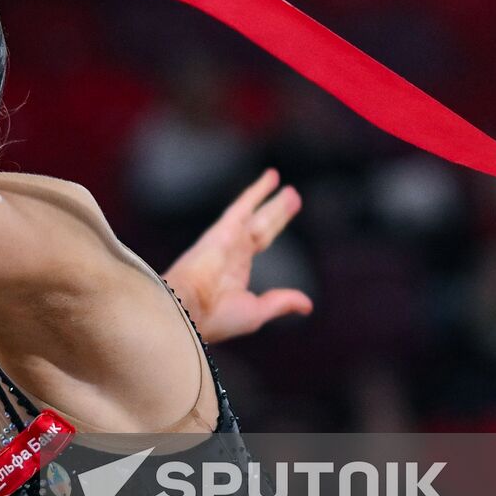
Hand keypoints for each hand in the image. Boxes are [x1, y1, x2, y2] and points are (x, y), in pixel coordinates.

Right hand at [162, 168, 312, 343]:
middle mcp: (232, 252)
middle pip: (262, 226)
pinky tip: (271, 177)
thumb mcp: (257, 312)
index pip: (261, 243)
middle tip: (293, 195)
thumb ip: (281, 302)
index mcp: (236, 271)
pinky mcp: (223, 230)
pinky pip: (244, 206)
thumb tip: (307, 305)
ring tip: (286, 186)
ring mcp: (228, 240)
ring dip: (271, 200)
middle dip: (276, 212)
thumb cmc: (216, 317)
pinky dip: (257, 191)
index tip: (283, 220)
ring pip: (256, 214)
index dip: (274, 229)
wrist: (188, 309)